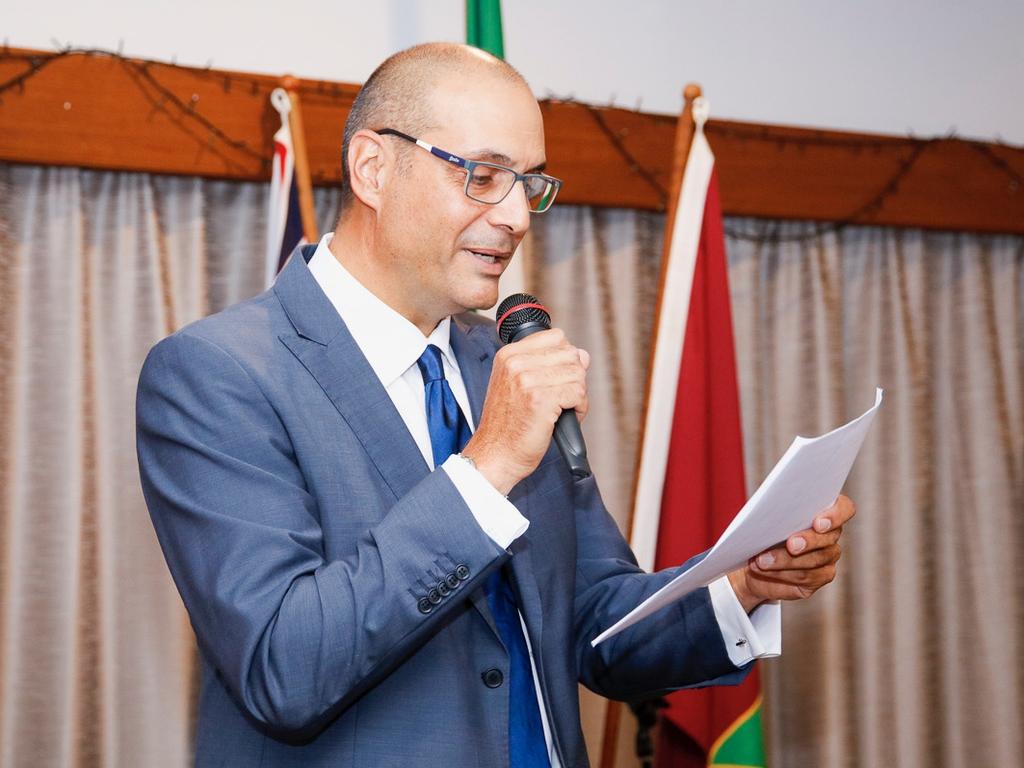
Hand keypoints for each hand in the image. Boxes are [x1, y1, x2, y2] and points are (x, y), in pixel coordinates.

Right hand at [462, 328, 589, 494]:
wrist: (495, 455)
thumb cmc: (508, 425)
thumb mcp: (518, 385)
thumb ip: (547, 365)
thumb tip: (583, 354)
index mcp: (508, 354)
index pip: (556, 337)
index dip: (564, 359)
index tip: (554, 379)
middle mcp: (516, 362)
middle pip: (571, 355)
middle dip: (573, 378)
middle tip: (559, 399)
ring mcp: (527, 379)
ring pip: (577, 374)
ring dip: (576, 396)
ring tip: (559, 411)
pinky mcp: (541, 399)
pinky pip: (578, 394)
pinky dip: (578, 409)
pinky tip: (562, 419)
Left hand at [727, 495, 855, 612]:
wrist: (751, 559)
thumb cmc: (761, 530)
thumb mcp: (764, 516)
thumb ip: (774, 510)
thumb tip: (768, 512)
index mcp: (823, 510)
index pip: (844, 508)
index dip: (835, 515)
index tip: (818, 522)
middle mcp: (830, 534)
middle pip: (829, 537)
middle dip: (808, 541)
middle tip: (791, 545)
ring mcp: (828, 557)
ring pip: (816, 559)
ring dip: (786, 560)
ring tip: (762, 560)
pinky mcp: (819, 577)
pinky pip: (807, 577)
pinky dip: (783, 573)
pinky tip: (765, 569)